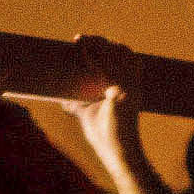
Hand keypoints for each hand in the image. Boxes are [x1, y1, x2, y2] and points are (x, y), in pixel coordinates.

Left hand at [57, 41, 147, 172]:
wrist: (117, 153)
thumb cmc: (106, 135)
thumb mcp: (87, 112)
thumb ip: (77, 103)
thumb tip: (62, 98)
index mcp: (127, 84)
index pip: (120, 56)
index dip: (104, 45)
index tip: (81, 41)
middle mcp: (131, 83)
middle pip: (120, 51)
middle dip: (100, 42)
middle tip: (78, 39)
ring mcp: (129, 88)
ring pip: (118, 55)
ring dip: (98, 45)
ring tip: (80, 42)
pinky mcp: (122, 95)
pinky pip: (110, 71)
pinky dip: (97, 60)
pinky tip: (83, 54)